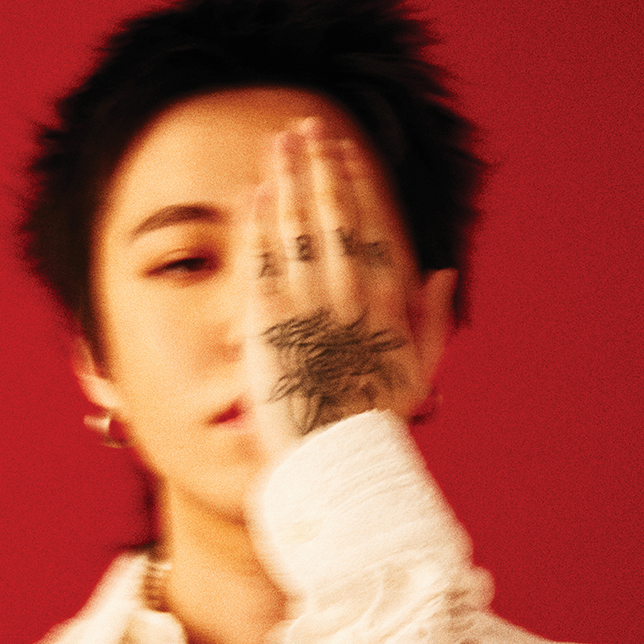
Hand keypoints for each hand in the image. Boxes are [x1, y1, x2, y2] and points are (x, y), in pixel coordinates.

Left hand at [244, 117, 454, 463]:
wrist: (335, 460)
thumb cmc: (376, 423)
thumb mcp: (418, 373)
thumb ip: (430, 320)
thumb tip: (440, 273)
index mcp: (386, 300)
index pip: (370, 224)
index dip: (355, 183)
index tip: (345, 153)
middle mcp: (350, 291)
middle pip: (332, 212)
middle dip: (319, 165)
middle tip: (306, 130)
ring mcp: (308, 302)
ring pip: (297, 224)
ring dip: (288, 177)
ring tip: (279, 144)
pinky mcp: (268, 318)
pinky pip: (262, 257)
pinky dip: (258, 222)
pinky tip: (255, 192)